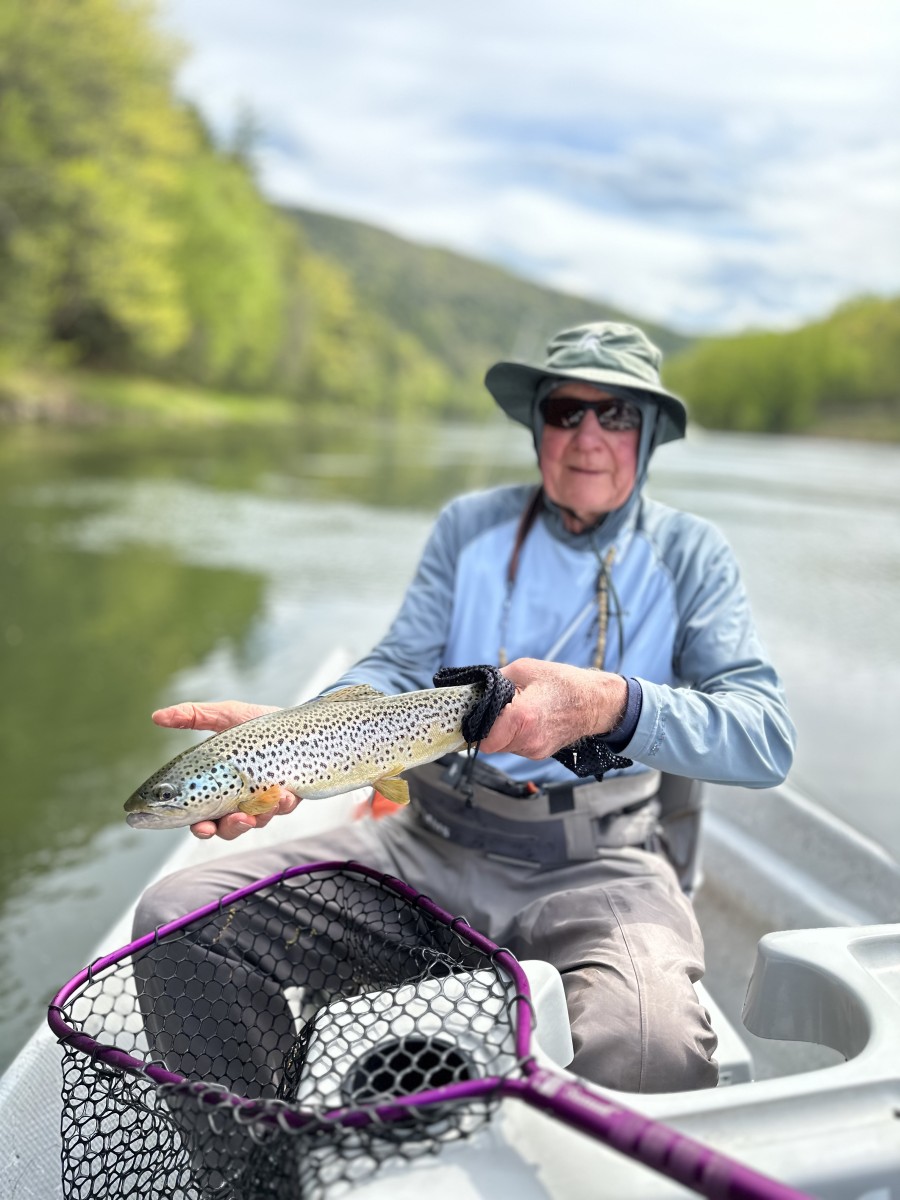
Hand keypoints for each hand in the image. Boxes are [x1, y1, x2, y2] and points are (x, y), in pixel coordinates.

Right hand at [152, 700, 299, 840]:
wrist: (299, 721)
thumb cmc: (258, 723)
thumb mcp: (226, 716)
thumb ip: (193, 717)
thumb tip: (156, 717)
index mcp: (218, 786)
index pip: (202, 816)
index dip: (200, 827)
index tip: (202, 827)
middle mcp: (239, 799)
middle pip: (227, 828)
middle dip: (229, 829)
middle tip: (236, 820)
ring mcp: (264, 801)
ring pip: (256, 822)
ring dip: (257, 818)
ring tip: (261, 805)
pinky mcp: (288, 798)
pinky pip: (283, 809)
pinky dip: (282, 804)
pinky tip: (283, 794)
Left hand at [479, 658, 627, 759]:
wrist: (595, 702)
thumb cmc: (564, 683)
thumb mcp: (525, 669)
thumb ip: (495, 680)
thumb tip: (476, 689)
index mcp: (522, 717)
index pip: (482, 739)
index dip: (475, 727)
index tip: (476, 715)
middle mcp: (528, 740)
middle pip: (490, 744)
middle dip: (488, 728)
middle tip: (497, 709)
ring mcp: (535, 750)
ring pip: (503, 747)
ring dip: (502, 732)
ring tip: (516, 712)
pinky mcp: (540, 754)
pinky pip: (516, 747)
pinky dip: (515, 736)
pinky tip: (526, 720)